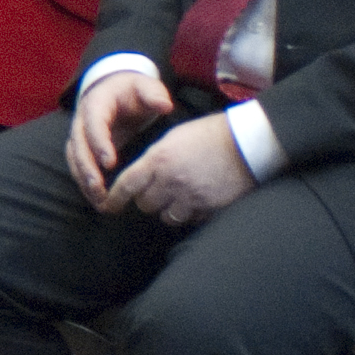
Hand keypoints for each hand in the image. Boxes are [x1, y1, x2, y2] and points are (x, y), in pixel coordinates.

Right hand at [66, 65, 171, 211]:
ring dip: (83, 180)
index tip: (110, 163)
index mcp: (96, 103)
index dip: (99, 143)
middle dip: (86, 168)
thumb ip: (154, 94)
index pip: (93, 124)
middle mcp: (81, 120)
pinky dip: (85, 182)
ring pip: (74, 158)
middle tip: (98, 188)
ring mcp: (80, 134)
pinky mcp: (83, 147)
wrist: (117, 89)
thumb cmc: (133, 90)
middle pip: (78, 145)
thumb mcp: (145, 86)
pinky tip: (97, 199)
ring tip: (98, 200)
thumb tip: (164, 106)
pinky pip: (78, 165)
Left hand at [107, 111, 254, 229]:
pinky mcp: (209, 207)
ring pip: (166, 216)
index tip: (108, 206)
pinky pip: (191, 219)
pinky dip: (190, 213)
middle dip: (147, 199)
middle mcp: (171, 180)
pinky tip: (197, 199)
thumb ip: (155, 156)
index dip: (115, 198)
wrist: (246, 142)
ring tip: (178, 196)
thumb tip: (143, 172)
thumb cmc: (209, 134)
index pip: (127, 184)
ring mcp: (191, 196)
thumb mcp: (174, 137)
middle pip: (145, 204)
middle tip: (157, 190)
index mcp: (159, 159)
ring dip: (168, 209)